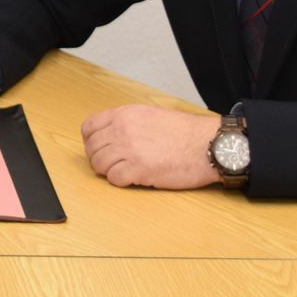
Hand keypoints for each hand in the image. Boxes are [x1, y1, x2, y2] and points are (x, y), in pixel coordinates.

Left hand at [80, 105, 221, 188]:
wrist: (207, 145)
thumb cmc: (185, 132)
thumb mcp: (151, 114)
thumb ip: (127, 122)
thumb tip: (110, 134)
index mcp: (124, 114)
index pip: (89, 127)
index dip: (91, 140)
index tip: (98, 148)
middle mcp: (122, 129)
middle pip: (92, 148)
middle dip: (98, 158)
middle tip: (112, 164)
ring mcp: (129, 149)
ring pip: (99, 165)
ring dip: (108, 171)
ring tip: (124, 171)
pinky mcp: (138, 169)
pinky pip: (114, 179)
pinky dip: (120, 181)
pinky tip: (133, 178)